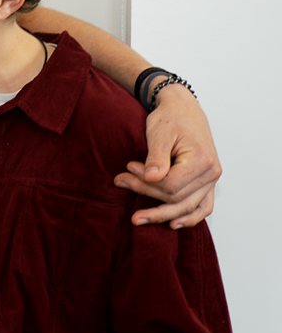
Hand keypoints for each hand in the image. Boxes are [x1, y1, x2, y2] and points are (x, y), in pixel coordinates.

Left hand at [114, 84, 219, 227]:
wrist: (183, 108)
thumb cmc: (171, 118)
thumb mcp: (159, 134)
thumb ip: (156, 158)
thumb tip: (150, 179)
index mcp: (202, 161)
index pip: (170, 186)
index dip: (145, 183)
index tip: (128, 169)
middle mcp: (212, 173)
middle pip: (177, 198)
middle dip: (146, 194)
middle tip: (120, 183)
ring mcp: (211, 179)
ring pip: (188, 207)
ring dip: (162, 214)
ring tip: (138, 219)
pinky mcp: (207, 181)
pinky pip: (202, 206)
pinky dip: (189, 217)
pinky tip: (172, 224)